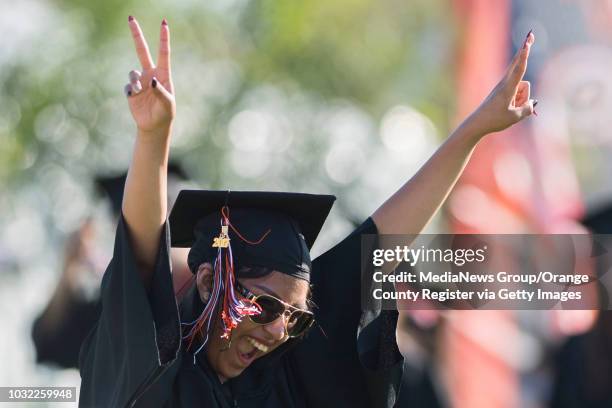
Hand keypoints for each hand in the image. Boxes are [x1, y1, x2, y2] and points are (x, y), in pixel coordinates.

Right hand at [125, 16, 174, 135]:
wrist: (154, 126)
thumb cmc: (165, 114)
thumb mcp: (167, 104)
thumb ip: (161, 92)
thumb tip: (152, 81)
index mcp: (163, 74)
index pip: (163, 53)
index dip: (163, 38)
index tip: (164, 24)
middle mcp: (151, 74)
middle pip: (142, 50)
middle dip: (136, 35)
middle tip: (131, 18)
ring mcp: (140, 81)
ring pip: (132, 72)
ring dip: (134, 81)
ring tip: (138, 90)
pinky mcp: (131, 90)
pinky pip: (127, 86)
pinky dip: (130, 90)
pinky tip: (134, 97)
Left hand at [462, 31, 536, 138]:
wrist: (477, 124)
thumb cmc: (495, 120)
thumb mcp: (515, 117)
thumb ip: (527, 108)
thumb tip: (531, 103)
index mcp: (507, 88)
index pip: (519, 68)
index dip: (525, 55)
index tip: (527, 43)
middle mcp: (505, 83)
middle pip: (519, 65)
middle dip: (525, 50)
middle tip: (531, 34)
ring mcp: (503, 86)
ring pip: (523, 88)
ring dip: (523, 98)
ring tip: (511, 109)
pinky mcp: (503, 91)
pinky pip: (518, 93)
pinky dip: (519, 101)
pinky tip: (510, 109)